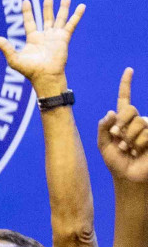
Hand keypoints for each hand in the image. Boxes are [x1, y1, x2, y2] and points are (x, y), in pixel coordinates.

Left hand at [0, 0, 84, 96]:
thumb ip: (6, 47)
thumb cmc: (29, 70)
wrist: (45, 76)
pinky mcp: (64, 38)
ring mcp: (55, 37)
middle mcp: (45, 36)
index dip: (27, 11)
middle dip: (47, 7)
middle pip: (46, 17)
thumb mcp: (14, 58)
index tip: (25, 1)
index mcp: (33, 38)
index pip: (30, 21)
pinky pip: (71, 24)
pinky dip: (76, 15)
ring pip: (60, 19)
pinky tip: (82, 6)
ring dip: (63, 8)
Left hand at [99, 68, 147, 184]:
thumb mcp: (103, 144)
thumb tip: (111, 112)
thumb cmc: (115, 162)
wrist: (128, 176)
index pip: (125, 99)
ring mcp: (147, 128)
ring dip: (130, 138)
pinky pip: (147, 132)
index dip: (126, 84)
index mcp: (122, 120)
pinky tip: (138, 151)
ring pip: (139, 122)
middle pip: (130, 110)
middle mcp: (136, 121)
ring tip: (129, 149)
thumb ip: (103, 127)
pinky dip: (139, 143)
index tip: (129, 70)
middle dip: (121, 124)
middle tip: (117, 138)